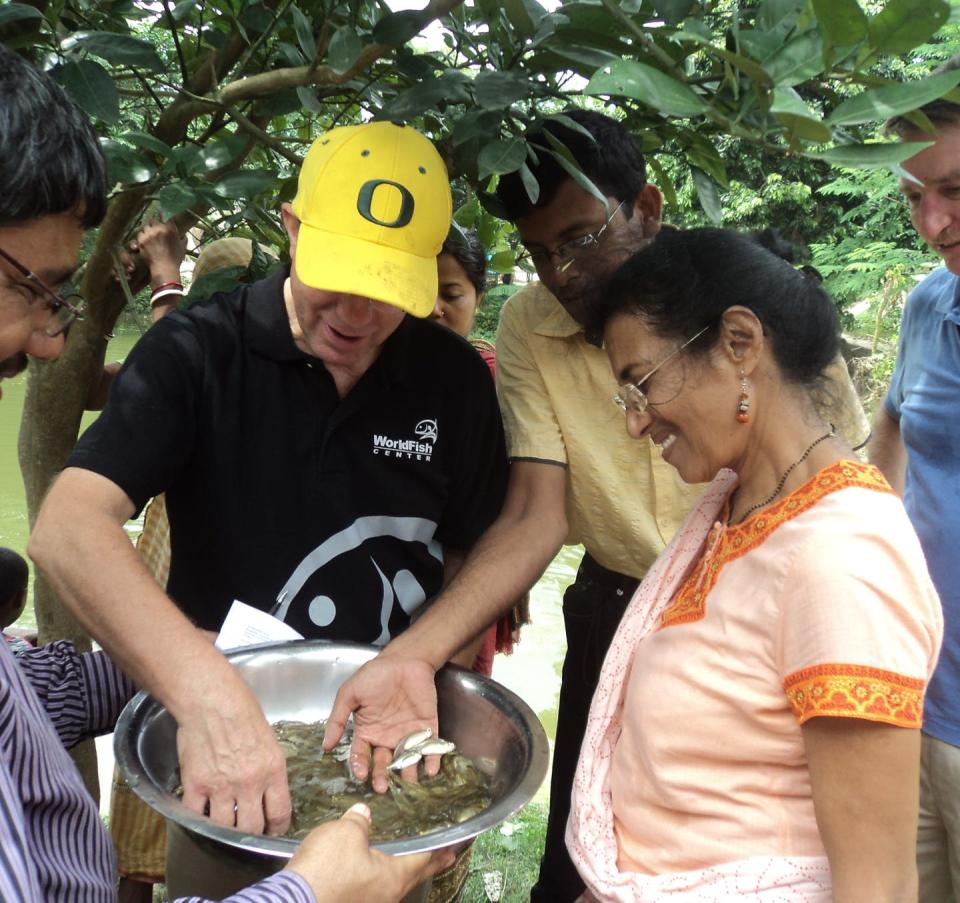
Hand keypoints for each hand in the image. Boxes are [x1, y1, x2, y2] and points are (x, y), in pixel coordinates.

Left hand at [132, 219, 185, 283]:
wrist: (165, 268)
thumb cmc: (175, 259)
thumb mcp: (183, 248)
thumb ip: (183, 239)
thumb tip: (184, 235)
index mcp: (170, 229)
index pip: (166, 218)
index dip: (164, 220)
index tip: (163, 223)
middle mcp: (159, 228)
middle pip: (153, 220)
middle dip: (153, 224)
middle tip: (154, 230)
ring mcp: (149, 234)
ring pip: (145, 227)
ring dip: (147, 231)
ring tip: (148, 236)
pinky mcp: (141, 240)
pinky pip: (139, 234)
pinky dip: (141, 237)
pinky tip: (144, 242)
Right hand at [176, 682, 291, 834]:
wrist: (210, 699)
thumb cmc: (241, 710)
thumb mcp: (269, 739)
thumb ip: (269, 768)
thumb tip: (268, 790)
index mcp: (273, 769)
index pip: (280, 813)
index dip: (277, 828)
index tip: (272, 830)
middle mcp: (249, 782)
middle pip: (252, 828)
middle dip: (251, 834)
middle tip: (248, 832)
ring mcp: (221, 786)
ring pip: (225, 829)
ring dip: (225, 830)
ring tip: (225, 826)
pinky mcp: (195, 784)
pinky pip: (195, 816)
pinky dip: (197, 820)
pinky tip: (200, 816)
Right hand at [286, 803, 454, 901]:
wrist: (291, 902)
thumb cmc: (325, 867)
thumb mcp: (346, 833)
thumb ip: (360, 822)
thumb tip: (363, 814)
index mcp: (393, 877)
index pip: (425, 861)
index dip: (440, 851)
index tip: (454, 847)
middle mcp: (386, 896)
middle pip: (412, 877)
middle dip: (426, 865)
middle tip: (443, 856)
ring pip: (391, 886)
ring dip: (400, 872)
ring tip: (404, 859)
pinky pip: (372, 891)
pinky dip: (378, 878)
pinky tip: (369, 871)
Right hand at [323, 656, 438, 792]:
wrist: (405, 661)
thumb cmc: (375, 675)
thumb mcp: (350, 694)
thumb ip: (338, 719)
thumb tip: (325, 746)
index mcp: (368, 732)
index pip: (362, 755)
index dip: (360, 765)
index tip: (360, 774)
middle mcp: (386, 738)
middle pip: (384, 763)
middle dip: (383, 776)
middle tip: (382, 788)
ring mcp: (408, 735)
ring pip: (406, 760)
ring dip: (408, 773)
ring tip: (408, 782)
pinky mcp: (428, 729)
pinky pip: (430, 748)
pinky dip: (432, 760)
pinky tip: (431, 770)